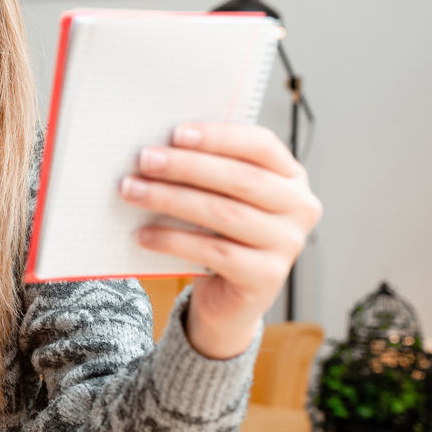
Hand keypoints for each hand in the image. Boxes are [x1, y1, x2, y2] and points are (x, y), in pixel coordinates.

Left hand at [118, 122, 323, 359]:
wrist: (228, 298)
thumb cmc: (219, 233)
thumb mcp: (220, 197)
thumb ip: (206, 171)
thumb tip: (158, 148)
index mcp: (291, 176)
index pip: (260, 145)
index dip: (218, 136)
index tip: (176, 133)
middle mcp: (299, 208)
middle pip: (239, 179)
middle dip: (186, 166)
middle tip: (144, 159)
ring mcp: (288, 244)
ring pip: (223, 214)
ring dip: (171, 199)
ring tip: (132, 191)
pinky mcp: (267, 277)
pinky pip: (213, 251)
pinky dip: (173, 240)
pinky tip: (143, 234)